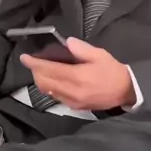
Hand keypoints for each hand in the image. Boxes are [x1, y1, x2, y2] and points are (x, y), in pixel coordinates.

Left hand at [19, 37, 135, 110]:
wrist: (125, 91)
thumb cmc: (112, 70)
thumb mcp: (99, 54)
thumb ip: (81, 49)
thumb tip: (67, 43)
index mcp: (77, 76)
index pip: (49, 69)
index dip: (34, 63)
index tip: (25, 57)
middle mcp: (71, 91)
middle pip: (44, 82)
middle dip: (36, 71)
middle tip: (35, 62)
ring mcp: (72, 101)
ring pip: (48, 91)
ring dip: (41, 80)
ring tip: (42, 70)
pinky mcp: (75, 107)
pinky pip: (56, 97)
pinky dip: (50, 87)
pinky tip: (54, 80)